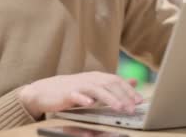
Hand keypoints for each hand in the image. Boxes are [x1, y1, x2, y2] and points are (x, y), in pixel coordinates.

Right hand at [18, 72, 142, 118]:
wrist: (45, 90)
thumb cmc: (73, 89)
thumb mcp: (95, 85)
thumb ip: (114, 84)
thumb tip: (134, 81)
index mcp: (97, 77)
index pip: (117, 81)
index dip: (129, 90)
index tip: (140, 100)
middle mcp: (90, 79)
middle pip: (110, 84)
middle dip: (123, 96)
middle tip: (133, 108)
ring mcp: (78, 85)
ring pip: (96, 90)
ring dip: (109, 98)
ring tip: (119, 107)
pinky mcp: (67, 93)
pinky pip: (76, 95)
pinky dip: (84, 98)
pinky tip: (90, 103)